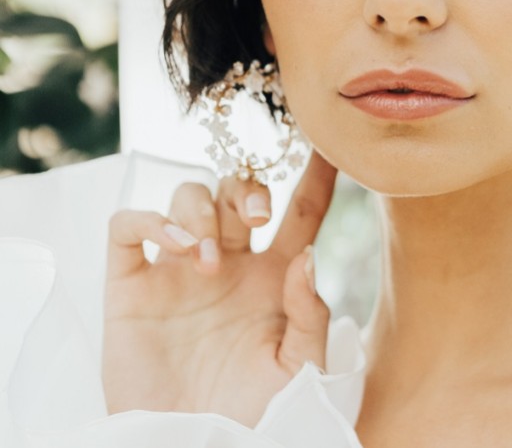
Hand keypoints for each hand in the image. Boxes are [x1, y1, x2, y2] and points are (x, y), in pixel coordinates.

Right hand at [102, 150, 336, 425]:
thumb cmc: (254, 418)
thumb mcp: (298, 370)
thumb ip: (310, 314)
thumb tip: (307, 254)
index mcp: (274, 276)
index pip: (300, 211)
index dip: (315, 177)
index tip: (330, 146)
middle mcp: (229, 262)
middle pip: (237, 190)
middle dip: (247, 188)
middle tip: (255, 217)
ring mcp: (177, 269)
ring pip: (187, 197)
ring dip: (201, 214)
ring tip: (209, 265)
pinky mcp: (131, 287)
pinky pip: (127, 227)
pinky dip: (148, 219)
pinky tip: (174, 245)